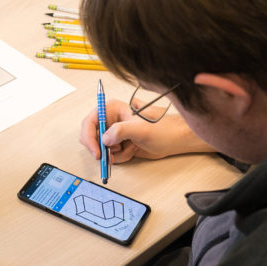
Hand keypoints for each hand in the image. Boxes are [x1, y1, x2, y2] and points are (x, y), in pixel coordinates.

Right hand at [79, 99, 210, 163]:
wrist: (176, 139)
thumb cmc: (164, 128)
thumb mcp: (141, 128)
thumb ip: (120, 130)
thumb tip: (104, 138)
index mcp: (113, 109)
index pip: (91, 121)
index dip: (90, 137)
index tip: (97, 151)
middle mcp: (112, 119)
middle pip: (92, 136)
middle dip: (102, 148)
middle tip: (111, 154)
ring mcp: (116, 132)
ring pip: (101, 148)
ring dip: (114, 153)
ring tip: (130, 148)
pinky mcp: (120, 143)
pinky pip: (111, 155)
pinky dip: (120, 157)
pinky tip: (133, 150)